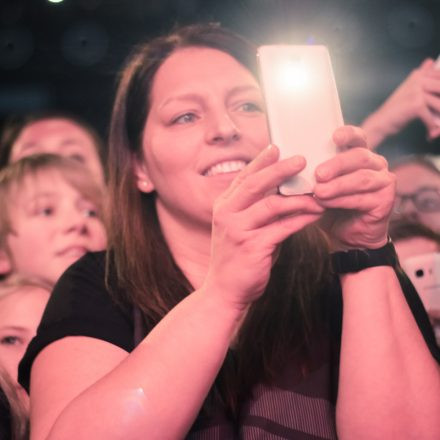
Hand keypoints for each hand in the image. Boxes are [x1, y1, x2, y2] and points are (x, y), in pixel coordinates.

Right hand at [204, 145, 323, 310]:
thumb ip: (258, 210)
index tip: (277, 146)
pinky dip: (301, 219)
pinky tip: (315, 214)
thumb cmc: (237, 258)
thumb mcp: (242, 228)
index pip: (243, 177)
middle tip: (301, 159)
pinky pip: (282, 228)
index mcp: (224, 206)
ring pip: (271, 205)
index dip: (261, 161)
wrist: (224, 291)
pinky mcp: (252, 247)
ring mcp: (237, 231)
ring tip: (319, 192)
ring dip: (298, 197)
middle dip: (279, 169)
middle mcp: (227, 214)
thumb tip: (285, 193)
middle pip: (254, 184)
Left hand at [314, 126, 395, 249]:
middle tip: (318, 174)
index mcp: (358, 155)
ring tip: (319, 192)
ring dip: (338, 185)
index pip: (357, 138)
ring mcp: (383, 182)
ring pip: (362, 178)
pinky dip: (342, 201)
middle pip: (360, 156)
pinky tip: (325, 204)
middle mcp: (375, 164)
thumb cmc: (329, 205)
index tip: (334, 137)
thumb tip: (288, 161)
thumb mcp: (318, 186)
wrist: (344, 234)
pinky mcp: (385, 201)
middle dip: (338, 164)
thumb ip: (310, 173)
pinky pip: (363, 198)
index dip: (348, 134)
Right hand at [362, 58, 439, 146]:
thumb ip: (422, 76)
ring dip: (439, 119)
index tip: (437, 101)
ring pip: (439, 105)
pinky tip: (430, 133)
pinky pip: (431, 117)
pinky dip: (432, 127)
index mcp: (418, 75)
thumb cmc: (395, 110)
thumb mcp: (409, 90)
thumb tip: (430, 61)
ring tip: (437, 128)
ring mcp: (417, 92)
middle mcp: (418, 80)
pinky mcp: (416, 105)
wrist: (380, 123)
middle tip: (438, 114)